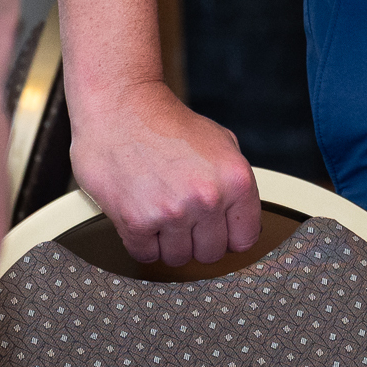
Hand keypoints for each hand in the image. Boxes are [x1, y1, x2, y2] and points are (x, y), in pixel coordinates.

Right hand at [68, 80, 260, 266]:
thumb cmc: (168, 123)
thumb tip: (240, 218)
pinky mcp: (136, 222)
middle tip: (186, 219)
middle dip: (199, 240)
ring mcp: (172, 212)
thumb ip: (235, 184)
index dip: (231, 236)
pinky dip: (143, 242)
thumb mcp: (222, 143)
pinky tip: (142, 216)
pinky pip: (146, 256)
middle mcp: (207, 198)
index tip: (220, 232)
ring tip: (161, 213)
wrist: (121, 108)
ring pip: (178, 258)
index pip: (246, 237)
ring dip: (169, 243)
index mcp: (235, 179)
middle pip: (211, 253)